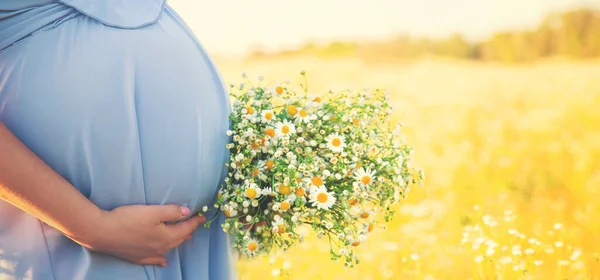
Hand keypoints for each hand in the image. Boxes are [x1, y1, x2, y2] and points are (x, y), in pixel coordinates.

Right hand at [80, 204, 205, 265]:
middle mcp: (159, 247)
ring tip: (184, 239)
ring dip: (176, 242)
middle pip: (178, 239)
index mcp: (166, 236)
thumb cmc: (128, 219)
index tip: (202, 216)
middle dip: (187, 231)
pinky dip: (160, 259)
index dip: (194, 221)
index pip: (185, 228)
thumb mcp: (152, 211)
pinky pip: (153, 259)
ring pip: (167, 249)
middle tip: (193, 225)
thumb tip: (187, 212)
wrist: (102, 232)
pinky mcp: (136, 256)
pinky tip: (163, 260)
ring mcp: (148, 253)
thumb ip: (171, 212)